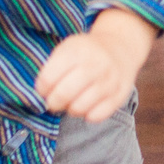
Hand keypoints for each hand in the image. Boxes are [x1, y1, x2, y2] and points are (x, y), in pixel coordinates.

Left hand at [36, 7, 158, 122]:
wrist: (121, 48)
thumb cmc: (86, 52)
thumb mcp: (68, 48)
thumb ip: (52, 68)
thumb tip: (43, 94)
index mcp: (77, 50)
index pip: (48, 78)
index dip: (42, 89)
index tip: (44, 90)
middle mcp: (95, 64)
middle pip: (64, 94)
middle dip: (53, 103)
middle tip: (54, 102)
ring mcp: (109, 80)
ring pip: (80, 107)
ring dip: (70, 110)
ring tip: (71, 103)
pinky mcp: (120, 95)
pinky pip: (97, 116)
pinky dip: (88, 116)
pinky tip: (87, 107)